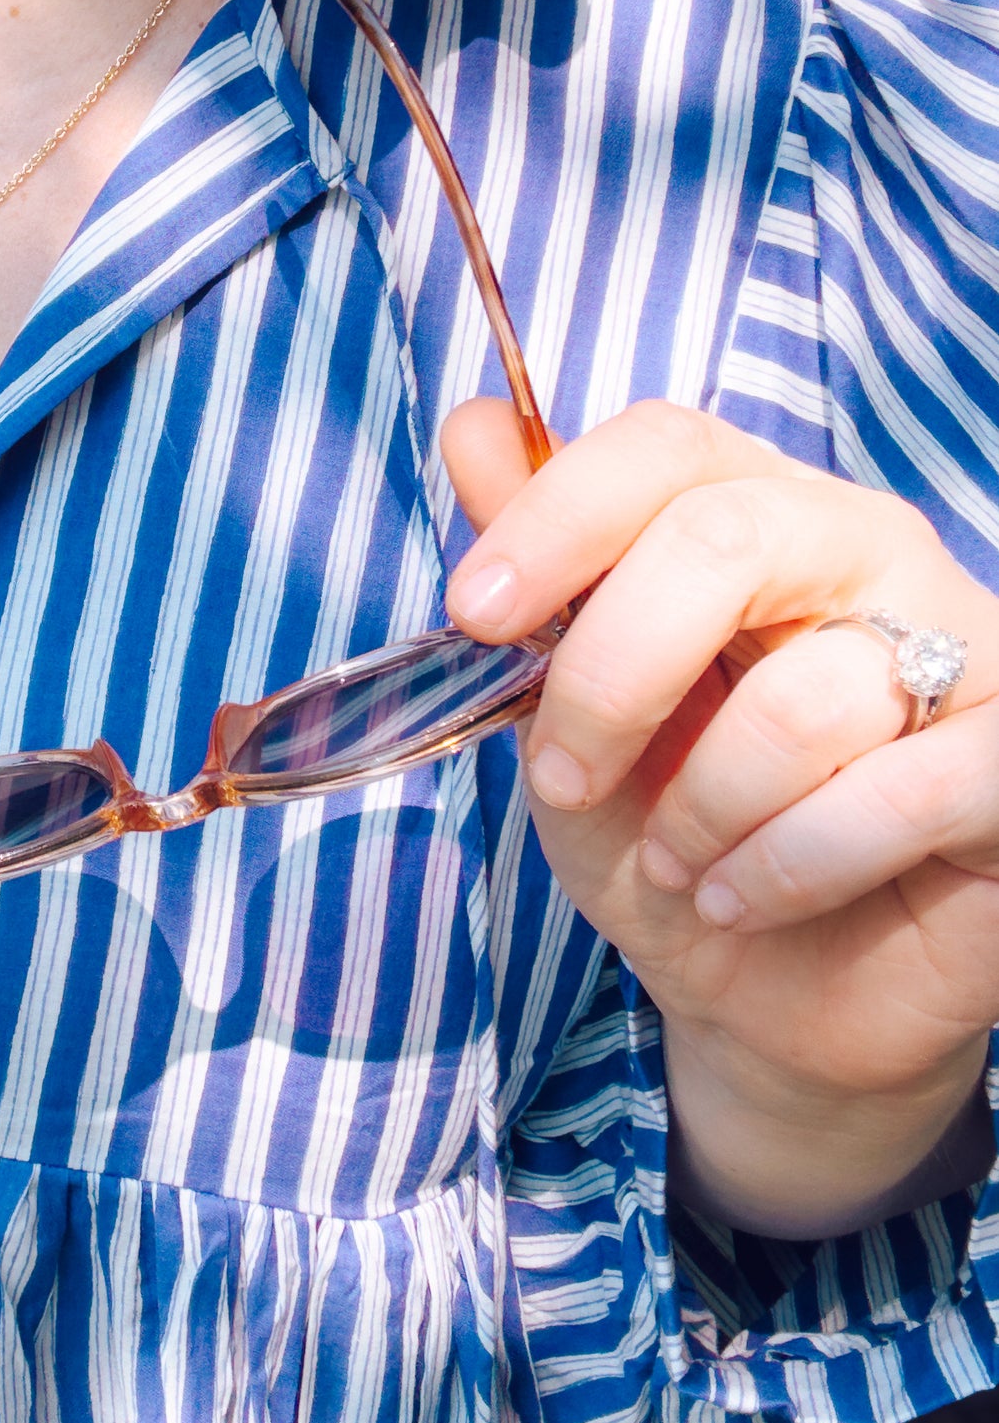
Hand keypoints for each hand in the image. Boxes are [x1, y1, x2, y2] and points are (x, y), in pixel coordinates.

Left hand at [442, 398, 998, 1230]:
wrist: (770, 997)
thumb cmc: (672, 836)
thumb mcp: (568, 717)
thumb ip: (533, 580)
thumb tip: (473, 425)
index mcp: (755, 511)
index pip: (667, 445)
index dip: (560, 512)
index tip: (475, 611)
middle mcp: (867, 550)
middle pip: (725, 536)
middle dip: (611, 671)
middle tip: (560, 774)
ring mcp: (961, 646)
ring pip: (805, 696)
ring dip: (702, 808)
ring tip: (676, 865)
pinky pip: (898, 795)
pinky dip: (787, 864)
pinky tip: (744, 900)